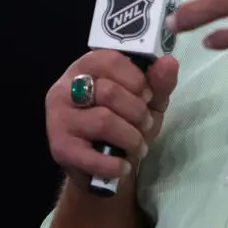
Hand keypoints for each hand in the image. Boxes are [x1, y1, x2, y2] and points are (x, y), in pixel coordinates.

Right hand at [45, 50, 178, 185]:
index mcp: (86, 67)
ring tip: (138, 145)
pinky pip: (91, 155)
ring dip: (131, 137)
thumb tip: (169, 62)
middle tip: (146, 124)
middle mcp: (65, 88)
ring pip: (103, 121)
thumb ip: (158, 81)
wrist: (103, 167)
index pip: (110, 60)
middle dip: (137, 112)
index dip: (136, 79)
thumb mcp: (147, 100)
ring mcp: (58, 118)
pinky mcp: (59, 148)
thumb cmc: (125, 122)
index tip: (147, 96)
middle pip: (109, 92)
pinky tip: (124, 166)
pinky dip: (114, 164)